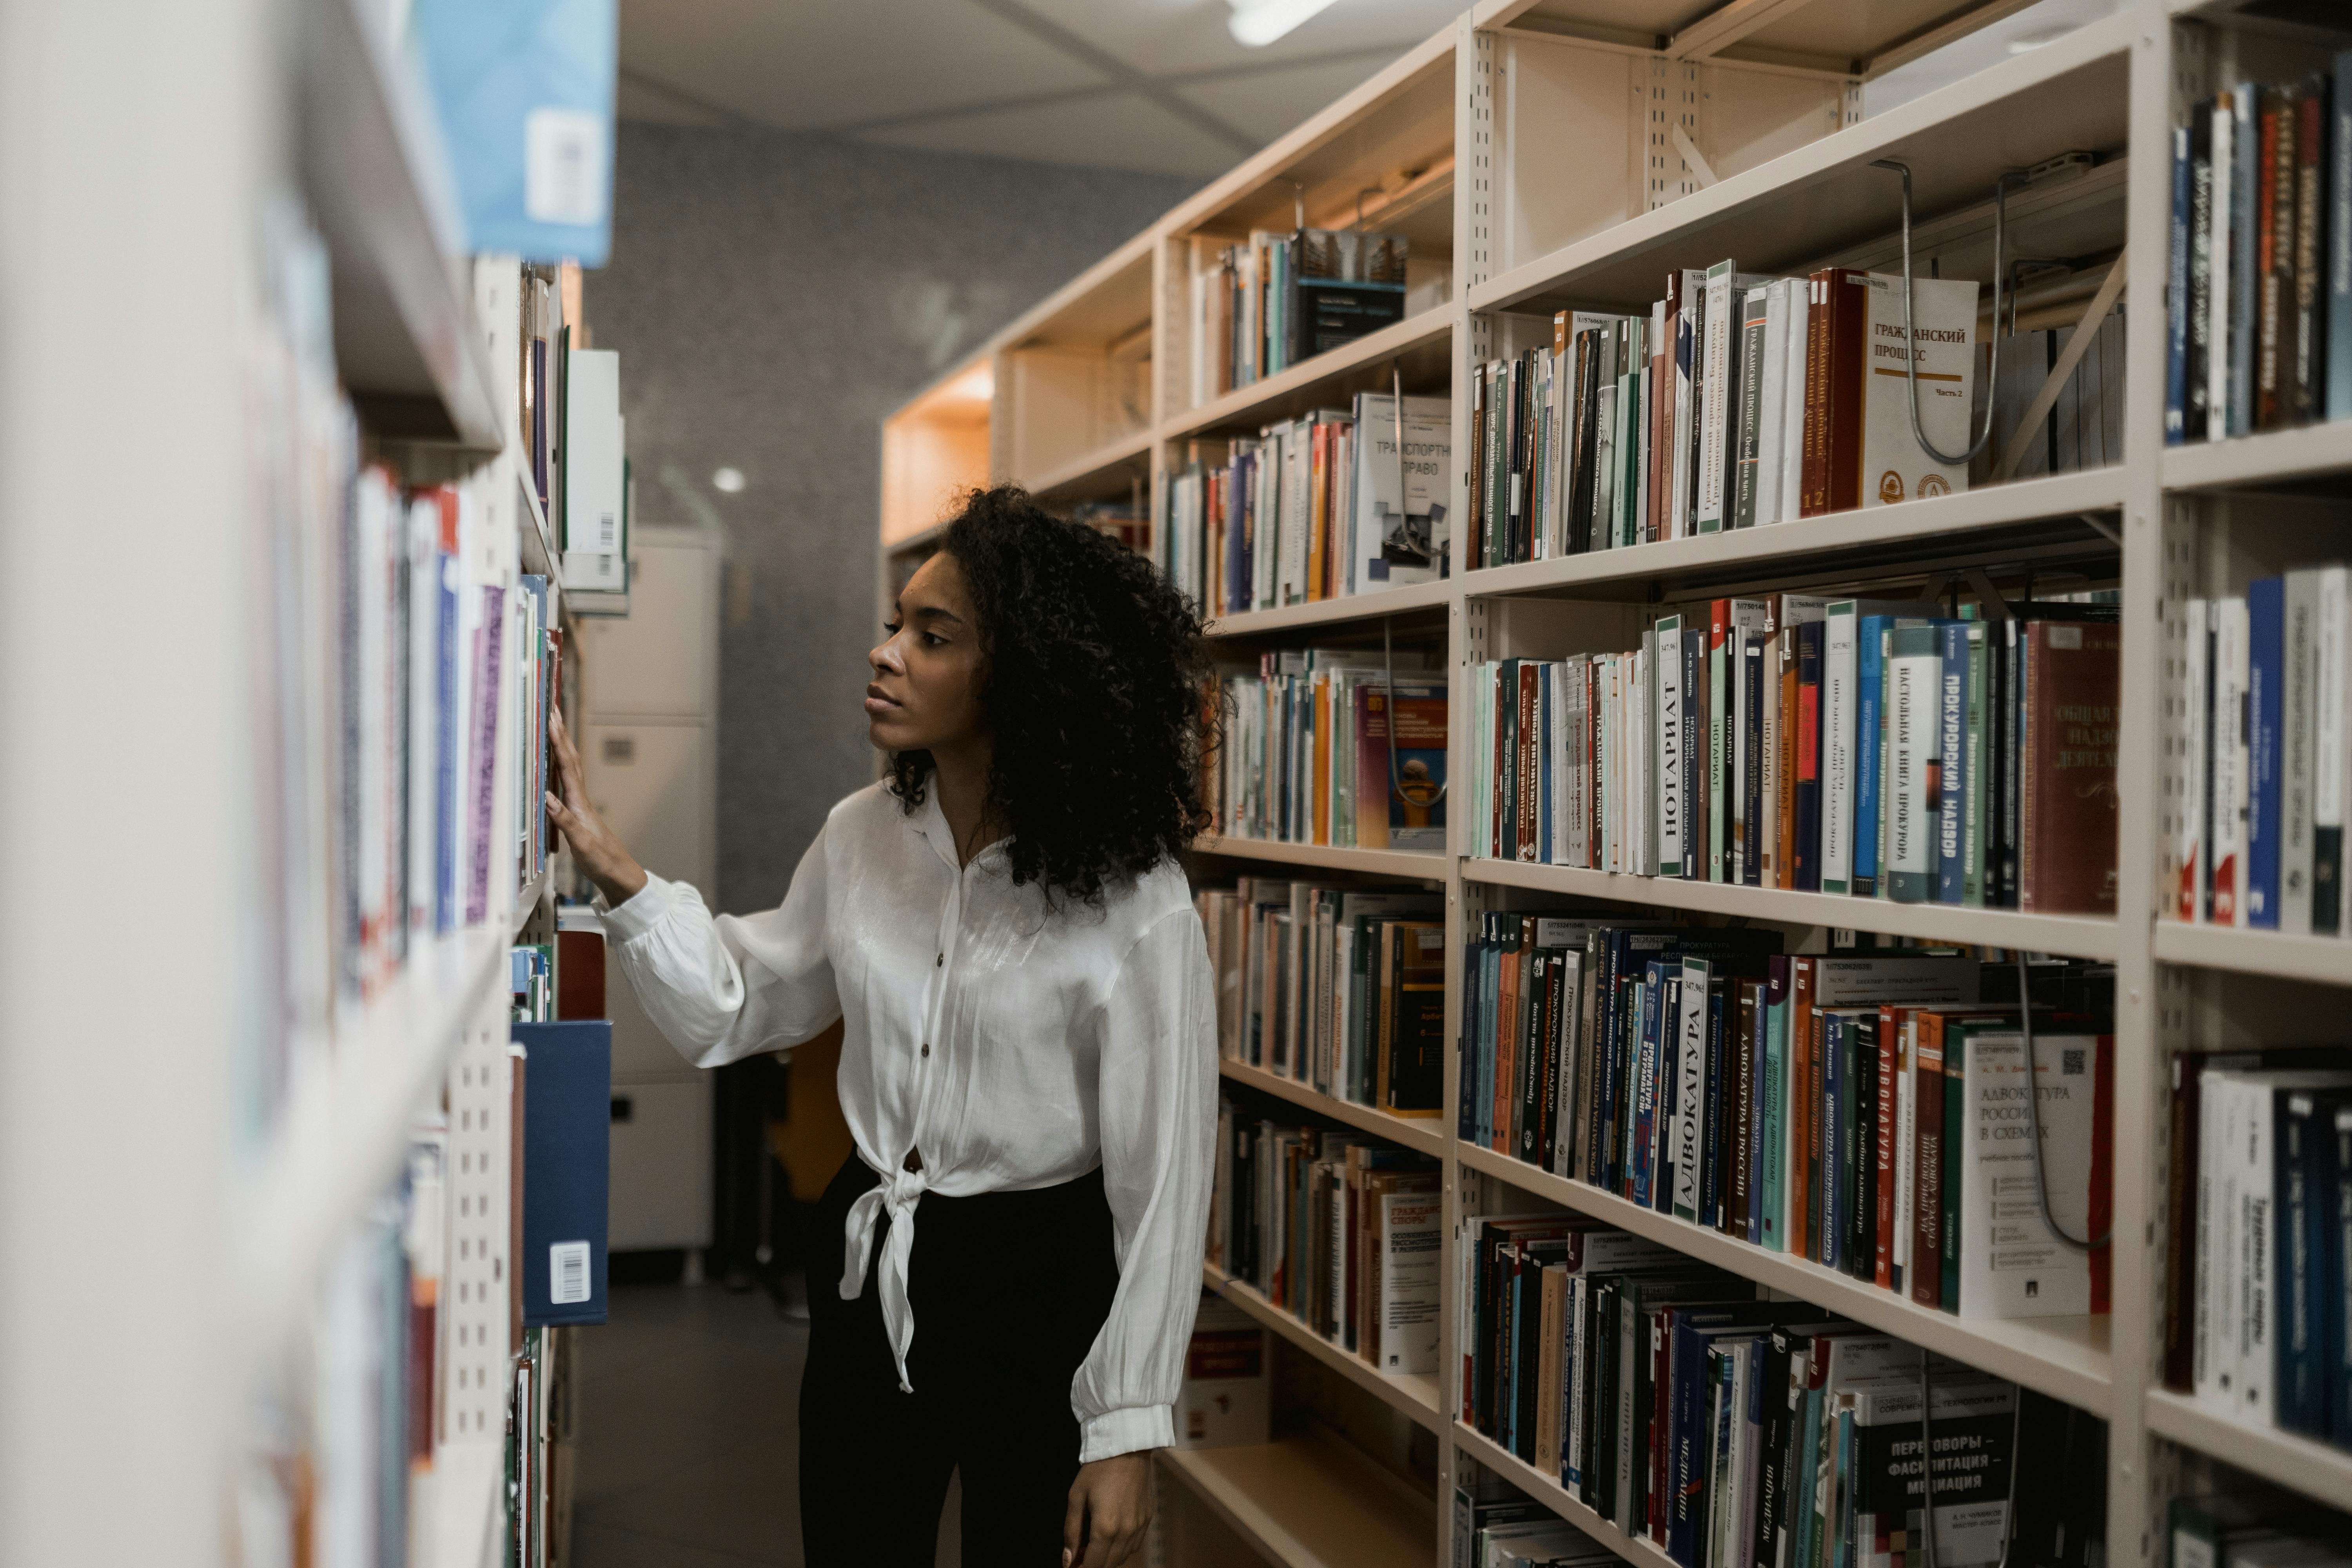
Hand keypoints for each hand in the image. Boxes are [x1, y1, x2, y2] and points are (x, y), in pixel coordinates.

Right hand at [545, 705, 648, 906]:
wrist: (618, 875)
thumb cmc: (602, 861)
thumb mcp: (581, 843)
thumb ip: (564, 820)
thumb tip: (546, 796)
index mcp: (580, 803)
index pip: (567, 766)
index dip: (559, 741)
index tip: (551, 717)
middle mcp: (580, 799)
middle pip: (569, 759)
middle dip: (560, 734)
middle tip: (551, 709)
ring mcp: (579, 805)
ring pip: (568, 768)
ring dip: (560, 746)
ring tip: (551, 727)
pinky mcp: (577, 813)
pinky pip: (565, 783)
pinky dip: (558, 768)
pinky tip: (552, 765)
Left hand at [1063, 1452, 1149, 1567]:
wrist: (1127, 1447)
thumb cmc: (1098, 1469)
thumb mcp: (1076, 1497)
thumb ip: (1071, 1531)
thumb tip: (1068, 1559)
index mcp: (1105, 1527)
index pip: (1093, 1565)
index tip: (1071, 1565)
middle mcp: (1126, 1531)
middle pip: (1108, 1565)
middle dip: (1092, 1565)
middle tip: (1078, 1556)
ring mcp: (1139, 1526)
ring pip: (1122, 1558)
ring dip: (1106, 1559)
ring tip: (1092, 1547)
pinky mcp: (1147, 1519)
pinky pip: (1134, 1545)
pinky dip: (1121, 1549)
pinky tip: (1110, 1538)